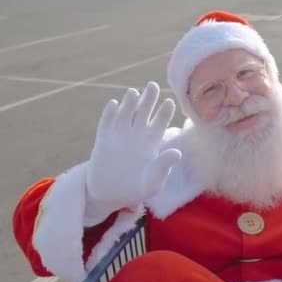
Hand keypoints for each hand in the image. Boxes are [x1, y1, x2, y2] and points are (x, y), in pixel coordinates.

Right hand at [85, 82, 181, 216]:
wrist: (110, 196)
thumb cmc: (136, 191)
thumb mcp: (153, 183)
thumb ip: (164, 167)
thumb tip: (177, 152)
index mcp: (151, 143)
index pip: (160, 122)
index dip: (164, 112)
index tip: (170, 102)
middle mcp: (136, 135)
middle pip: (144, 112)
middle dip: (149, 99)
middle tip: (153, 85)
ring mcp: (119, 136)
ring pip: (126, 113)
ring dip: (129, 102)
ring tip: (134, 92)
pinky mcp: (103, 140)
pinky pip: (106, 123)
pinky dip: (110, 114)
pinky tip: (114, 104)